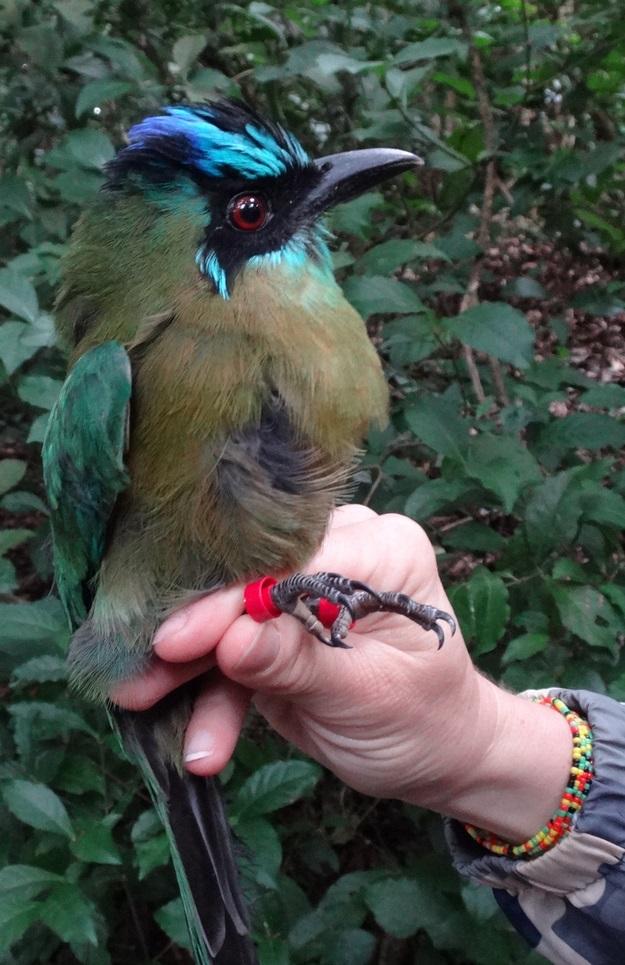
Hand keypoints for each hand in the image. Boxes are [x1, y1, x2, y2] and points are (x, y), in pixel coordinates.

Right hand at [111, 506, 571, 839]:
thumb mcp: (364, 696)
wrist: (434, 754)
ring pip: (230, 617)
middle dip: (197, 632)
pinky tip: (202, 745)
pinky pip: (232, 651)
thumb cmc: (422, 719)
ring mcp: (304, 587)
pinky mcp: (278, 624)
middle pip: (250, 579)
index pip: (293, 560)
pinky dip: (212, 696)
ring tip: (141, 704)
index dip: (232, 598)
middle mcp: (340, 552)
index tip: (178, 639)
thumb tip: (231, 638)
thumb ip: (297, 663)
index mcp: (381, 550)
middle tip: (141, 675)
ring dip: (189, 667)